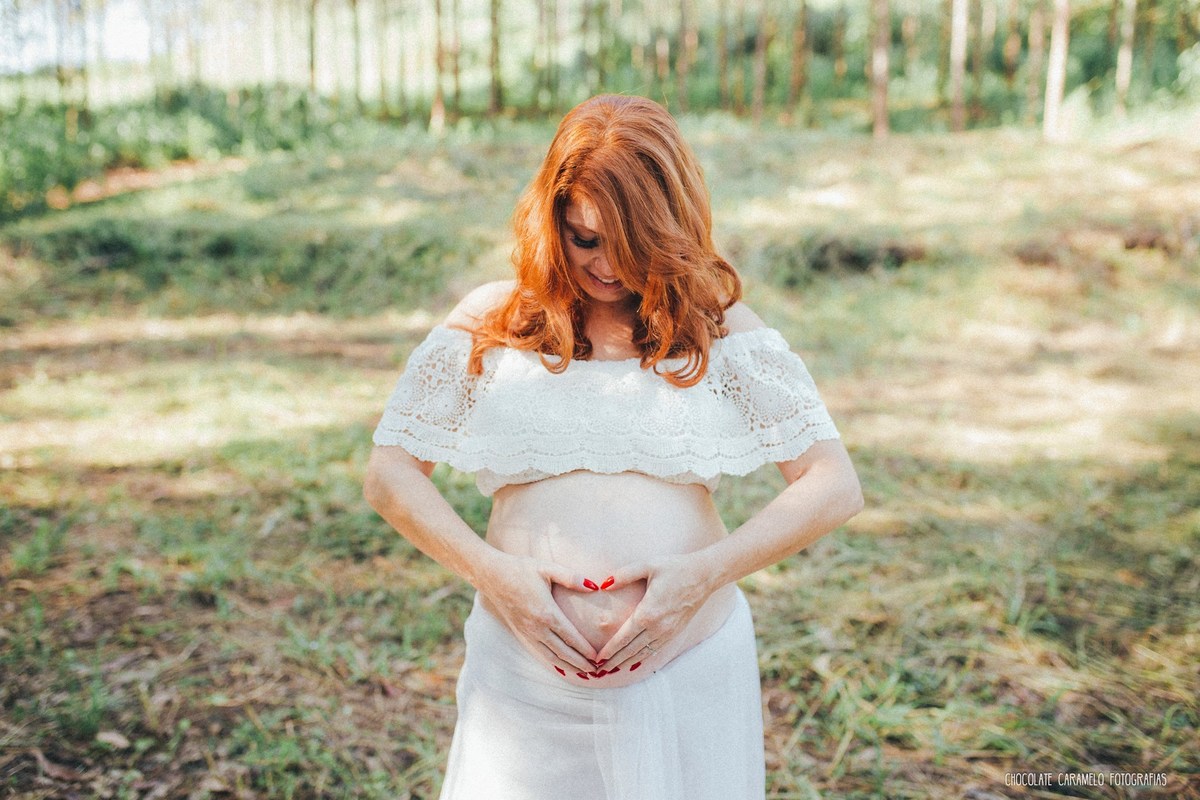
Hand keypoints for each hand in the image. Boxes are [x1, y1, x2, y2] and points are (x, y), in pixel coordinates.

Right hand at [476, 551, 599, 674]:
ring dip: (568, 666)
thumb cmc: (521, 569)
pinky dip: (553, 662)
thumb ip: (571, 577)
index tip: (598, 657)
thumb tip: (594, 586)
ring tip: (582, 672)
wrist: (492, 576)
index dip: (586, 650)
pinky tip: (561, 663)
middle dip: (580, 663)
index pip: (571, 637)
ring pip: (550, 657)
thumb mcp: (547, 568)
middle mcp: (537, 628)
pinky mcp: (520, 633)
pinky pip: (539, 653)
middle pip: (563, 652)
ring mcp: (527, 632)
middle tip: (596, 671)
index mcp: (547, 613)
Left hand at [594, 552, 717, 669]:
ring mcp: (668, 632)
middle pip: (631, 650)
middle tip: (600, 670)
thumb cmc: (675, 568)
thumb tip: (604, 584)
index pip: (623, 638)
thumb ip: (624, 575)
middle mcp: (658, 627)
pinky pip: (656, 649)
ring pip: (644, 653)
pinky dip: (643, 657)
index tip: (598, 660)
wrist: (704, 576)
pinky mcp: (675, 632)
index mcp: (648, 613)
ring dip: (628, 662)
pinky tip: (636, 660)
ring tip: (614, 669)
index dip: (609, 650)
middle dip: (614, 661)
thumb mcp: (647, 565)